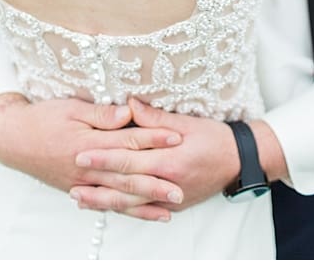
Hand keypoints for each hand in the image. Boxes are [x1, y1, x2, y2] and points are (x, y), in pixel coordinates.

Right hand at [0, 93, 184, 221]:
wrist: (13, 140)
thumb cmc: (44, 118)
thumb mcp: (72, 107)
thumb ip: (102, 113)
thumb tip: (129, 112)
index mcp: (87, 144)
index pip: (127, 142)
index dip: (154, 138)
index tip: (177, 137)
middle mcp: (86, 169)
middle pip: (126, 177)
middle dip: (155, 183)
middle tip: (180, 188)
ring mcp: (81, 183)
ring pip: (117, 197)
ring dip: (143, 204)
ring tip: (169, 210)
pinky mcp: (78, 190)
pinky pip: (105, 204)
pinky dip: (125, 211)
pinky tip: (143, 215)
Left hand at [71, 99, 288, 214]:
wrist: (242, 161)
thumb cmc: (217, 138)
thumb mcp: (187, 122)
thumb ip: (155, 117)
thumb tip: (129, 104)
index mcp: (170, 161)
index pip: (128, 161)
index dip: (103, 159)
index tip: (81, 155)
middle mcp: (168, 183)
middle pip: (124, 185)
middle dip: (96, 182)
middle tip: (71, 178)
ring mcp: (171, 198)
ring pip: (130, 202)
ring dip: (103, 201)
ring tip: (79, 198)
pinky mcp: (174, 204)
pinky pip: (143, 208)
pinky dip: (123, 208)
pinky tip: (107, 206)